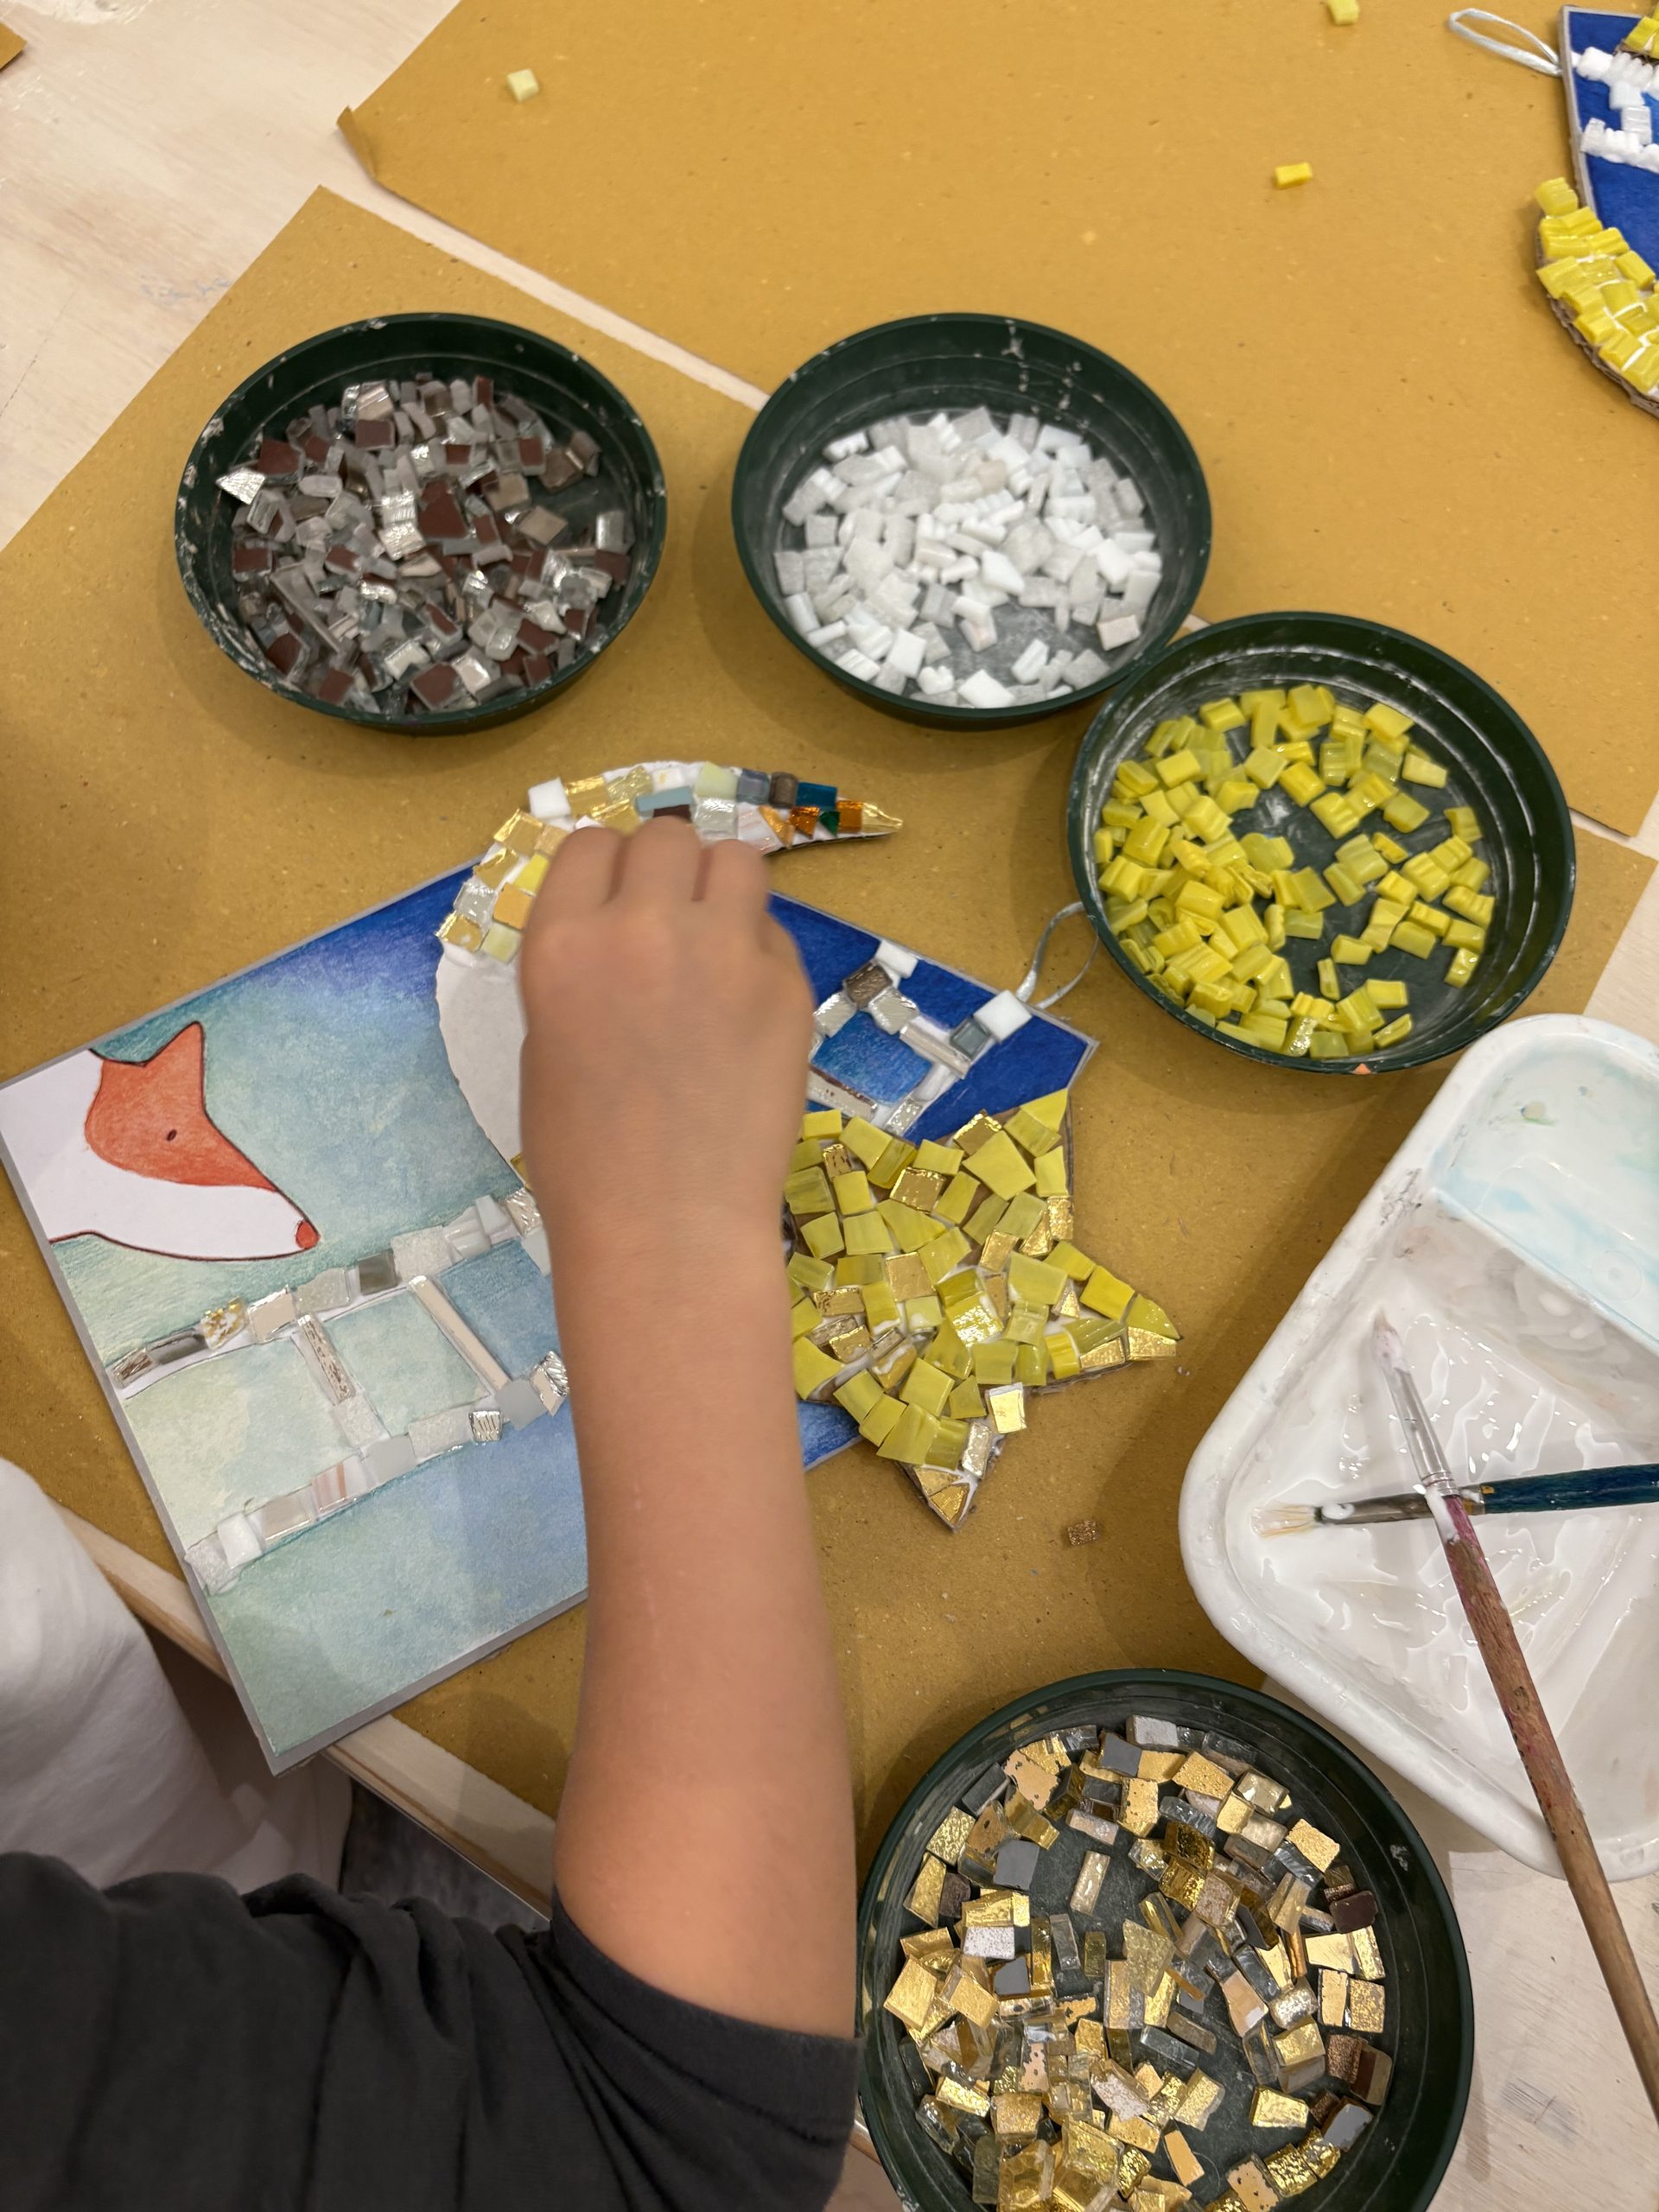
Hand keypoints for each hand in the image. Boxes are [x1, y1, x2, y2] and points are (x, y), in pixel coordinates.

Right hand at [517, 820, 813, 1268]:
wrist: (667, 1226)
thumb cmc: (585, 1158)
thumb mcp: (548, 1043)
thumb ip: (582, 966)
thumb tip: (619, 927)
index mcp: (563, 944)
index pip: (589, 844)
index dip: (607, 869)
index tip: (617, 900)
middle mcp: (643, 927)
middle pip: (666, 836)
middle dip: (667, 870)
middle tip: (670, 922)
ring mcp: (725, 951)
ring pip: (735, 860)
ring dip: (722, 889)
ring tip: (716, 944)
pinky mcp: (787, 985)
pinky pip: (773, 933)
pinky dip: (759, 952)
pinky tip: (745, 1009)